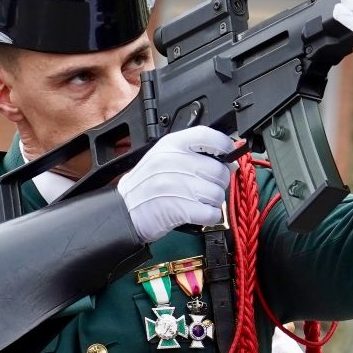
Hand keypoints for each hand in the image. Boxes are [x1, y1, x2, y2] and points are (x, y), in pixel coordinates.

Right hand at [117, 126, 233, 242]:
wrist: (123, 210)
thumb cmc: (146, 184)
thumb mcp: (163, 157)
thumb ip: (194, 154)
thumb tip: (230, 161)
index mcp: (172, 145)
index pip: (208, 136)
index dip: (224, 145)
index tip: (228, 154)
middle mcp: (176, 162)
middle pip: (219, 170)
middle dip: (218, 182)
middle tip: (206, 187)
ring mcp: (179, 186)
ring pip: (217, 193)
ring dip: (213, 202)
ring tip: (198, 201)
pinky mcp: (181, 209)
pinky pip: (212, 213)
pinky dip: (210, 216)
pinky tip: (198, 213)